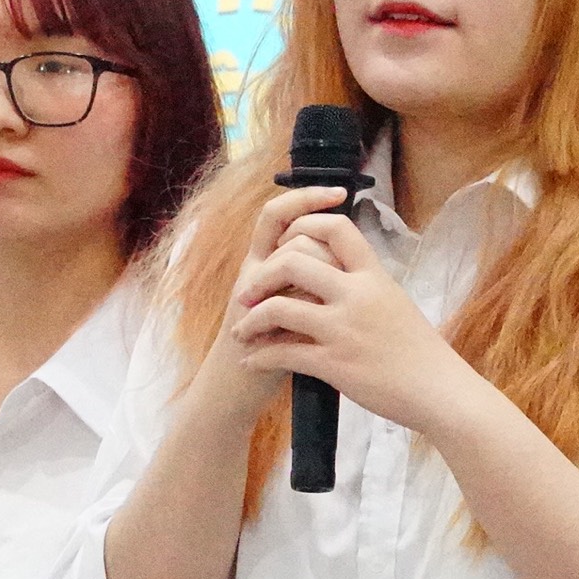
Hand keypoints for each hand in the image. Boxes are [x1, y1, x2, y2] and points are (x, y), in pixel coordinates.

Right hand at [178, 186, 352, 431]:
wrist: (233, 387)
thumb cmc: (266, 346)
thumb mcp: (287, 303)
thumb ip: (305, 278)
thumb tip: (343, 256)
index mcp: (259, 262)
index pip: (278, 213)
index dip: (306, 197)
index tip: (339, 191)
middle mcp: (254, 272)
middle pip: (292, 235)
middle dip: (321, 234)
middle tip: (344, 239)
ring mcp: (255, 298)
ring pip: (296, 264)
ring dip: (321, 271)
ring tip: (333, 289)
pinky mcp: (260, 325)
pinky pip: (295, 302)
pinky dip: (317, 304)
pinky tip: (331, 312)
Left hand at [229, 203, 491, 439]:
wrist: (438, 391)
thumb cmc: (419, 350)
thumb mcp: (395, 301)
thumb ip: (364, 283)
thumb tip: (336, 267)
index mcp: (374, 275)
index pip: (335, 227)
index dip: (303, 224)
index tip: (284, 243)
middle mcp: (357, 295)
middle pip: (294, 259)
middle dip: (262, 275)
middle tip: (248, 293)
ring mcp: (344, 329)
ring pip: (279, 307)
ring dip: (251, 319)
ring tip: (242, 330)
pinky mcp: (334, 364)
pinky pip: (283, 353)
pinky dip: (260, 356)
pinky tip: (253, 360)